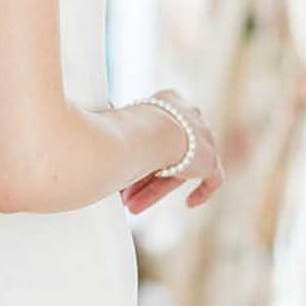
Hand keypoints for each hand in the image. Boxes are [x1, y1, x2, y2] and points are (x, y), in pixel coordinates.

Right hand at [120, 88, 224, 215]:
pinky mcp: (211, 159)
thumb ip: (112, 122)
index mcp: (170, 100)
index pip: (157, 130)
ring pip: (181, 168)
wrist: (151, 134)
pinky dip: (202, 191)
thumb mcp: (117, 120)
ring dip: (156, 187)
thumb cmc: (127, 125)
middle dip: (143, 176)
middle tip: (124, 195)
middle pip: (167, 152)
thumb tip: (92, 121)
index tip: (126, 167)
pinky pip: (214, 179)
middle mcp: (191, 115)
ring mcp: (204, 137)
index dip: (141, 153)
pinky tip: (190, 203)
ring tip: (134, 206)